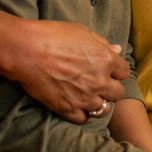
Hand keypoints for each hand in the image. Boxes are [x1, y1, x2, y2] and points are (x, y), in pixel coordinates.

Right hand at [0, 19, 130, 122]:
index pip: (124, 71)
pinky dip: (84, 115)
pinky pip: (84, 119)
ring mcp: (85, 97)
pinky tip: (79, 108)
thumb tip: (116, 50)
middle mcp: (100, 80)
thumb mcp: (82, 32)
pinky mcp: (68, 108)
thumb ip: (102, 43)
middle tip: (100, 85)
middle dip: (111, 88)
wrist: (26, 50)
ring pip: (104, 109)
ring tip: (91, 98)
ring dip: (100, 103)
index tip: (108, 70)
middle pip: (118, 92)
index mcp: (106, 60)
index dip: (116, 71)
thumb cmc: (53, 35)